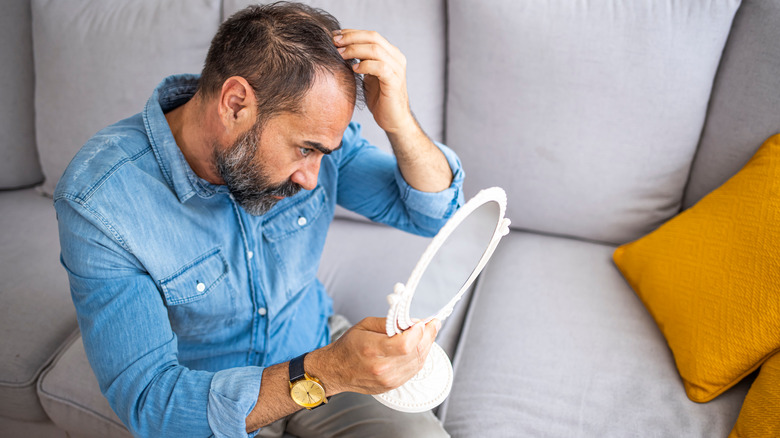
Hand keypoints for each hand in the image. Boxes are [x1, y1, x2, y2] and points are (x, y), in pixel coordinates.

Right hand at [310, 317, 440, 394]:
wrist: (335, 371)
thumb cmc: (348, 346)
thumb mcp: (365, 325)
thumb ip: (390, 322)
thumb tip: (413, 322)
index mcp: (372, 349)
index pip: (406, 344)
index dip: (419, 332)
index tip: (423, 322)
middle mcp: (381, 367)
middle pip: (415, 352)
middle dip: (428, 336)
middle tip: (432, 324)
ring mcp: (388, 380)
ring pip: (418, 362)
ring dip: (426, 346)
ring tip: (428, 334)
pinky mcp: (392, 386)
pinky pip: (413, 371)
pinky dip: (419, 357)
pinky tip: (419, 347)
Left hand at [334, 30, 414, 134]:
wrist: (394, 120)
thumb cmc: (380, 98)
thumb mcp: (369, 74)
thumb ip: (362, 60)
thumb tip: (342, 47)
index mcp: (391, 54)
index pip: (371, 35)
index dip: (352, 33)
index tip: (335, 35)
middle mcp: (396, 58)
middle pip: (373, 37)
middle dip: (351, 38)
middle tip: (335, 42)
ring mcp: (397, 70)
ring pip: (376, 50)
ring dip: (355, 50)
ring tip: (341, 54)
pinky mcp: (394, 82)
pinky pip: (380, 68)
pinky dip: (365, 65)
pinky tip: (354, 68)